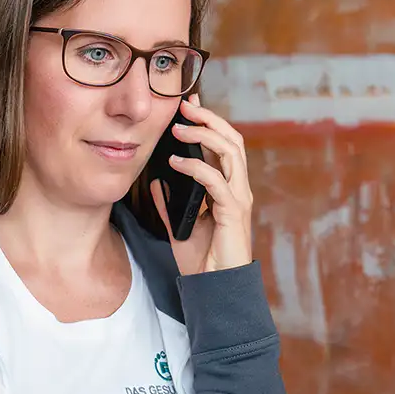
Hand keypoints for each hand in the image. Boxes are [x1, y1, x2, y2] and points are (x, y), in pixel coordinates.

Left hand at [150, 95, 253, 275]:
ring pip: (230, 153)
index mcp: (228, 188)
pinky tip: (176, 163)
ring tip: (179, 128)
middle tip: (185, 105)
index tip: (188, 105)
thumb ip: (169, 203)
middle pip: (232, 140)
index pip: (223, 145)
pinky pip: (216, 180)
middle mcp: (238, 188)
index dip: (208, 122)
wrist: (216, 287)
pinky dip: (195, 167)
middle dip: (209, 119)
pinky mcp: (233, 211)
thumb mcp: (179, 225)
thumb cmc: (203, 259)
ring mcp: (238, 198)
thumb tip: (156, 182)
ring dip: (204, 135)